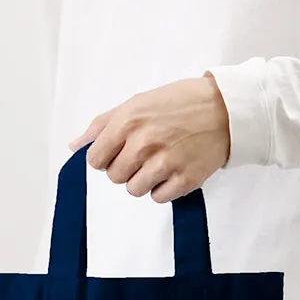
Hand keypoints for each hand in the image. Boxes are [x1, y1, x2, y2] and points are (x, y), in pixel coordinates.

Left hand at [68, 74, 229, 202]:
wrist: (224, 110)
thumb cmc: (179, 103)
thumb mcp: (138, 102)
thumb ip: (103, 124)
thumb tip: (75, 146)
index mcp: (128, 121)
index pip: (96, 159)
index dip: (105, 158)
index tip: (119, 152)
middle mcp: (144, 143)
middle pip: (114, 177)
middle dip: (125, 169)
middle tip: (144, 155)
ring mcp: (165, 163)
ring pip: (134, 190)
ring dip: (143, 181)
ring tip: (159, 163)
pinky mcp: (184, 180)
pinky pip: (158, 198)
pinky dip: (163, 189)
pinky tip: (173, 171)